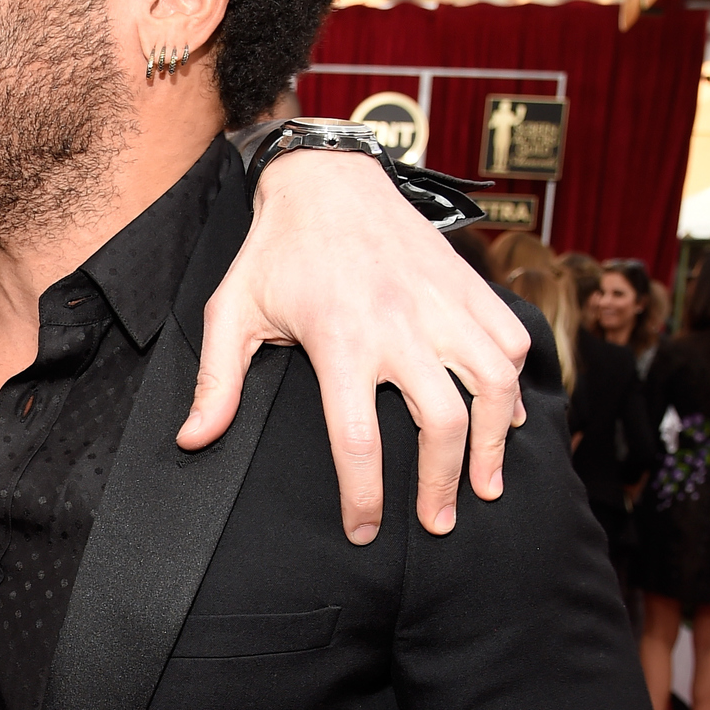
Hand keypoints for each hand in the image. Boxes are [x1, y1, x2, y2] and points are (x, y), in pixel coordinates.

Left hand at [179, 150, 529, 542]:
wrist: (329, 177)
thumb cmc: (276, 250)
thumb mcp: (231, 312)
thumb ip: (216, 382)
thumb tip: (193, 440)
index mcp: (341, 339)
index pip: (358, 439)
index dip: (364, 496)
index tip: (363, 532)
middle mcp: (401, 324)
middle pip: (444, 425)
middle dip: (443, 485)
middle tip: (436, 523)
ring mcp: (443, 304)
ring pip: (494, 387)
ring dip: (496, 444)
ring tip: (483, 487)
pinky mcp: (469, 285)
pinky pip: (511, 342)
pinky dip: (516, 386)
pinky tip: (506, 420)